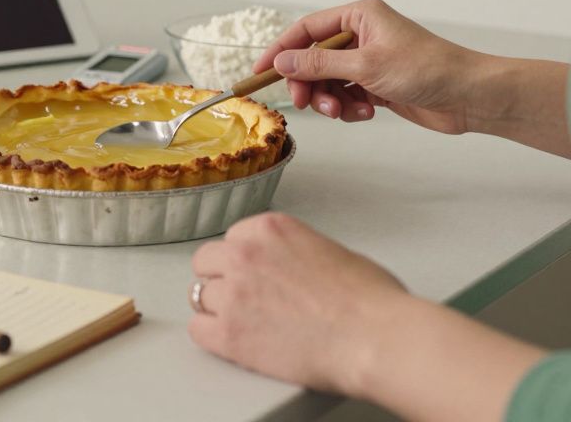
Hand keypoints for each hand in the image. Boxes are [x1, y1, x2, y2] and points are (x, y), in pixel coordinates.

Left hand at [188, 212, 408, 394]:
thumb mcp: (329, 250)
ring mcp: (232, 293)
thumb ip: (293, 252)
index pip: (232, 239)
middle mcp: (244, 254)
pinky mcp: (228, 333)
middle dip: (222, 279)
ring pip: (199, 296)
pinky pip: (197, 330)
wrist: (374, 337)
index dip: (243, 261)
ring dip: (218, 309)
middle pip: (206, 263)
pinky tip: (235, 341)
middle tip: (244, 299)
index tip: (254, 275)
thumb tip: (288, 268)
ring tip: (246, 323)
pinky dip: (212, 336)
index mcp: (269, 228)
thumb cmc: (369, 301)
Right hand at [256, 0, 483, 133]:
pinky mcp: (378, 84)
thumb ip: (319, 63)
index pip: (306, 29)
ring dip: (331, 100)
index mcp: (359, 16)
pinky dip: (350, 107)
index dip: (281, 50)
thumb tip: (282, 62)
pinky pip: (347, 95)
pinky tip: (367, 113)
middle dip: (309, 83)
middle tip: (306, 103)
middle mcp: (362, 35)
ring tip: (345, 112)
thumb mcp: (365, 65)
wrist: (468, 96)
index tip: (260, 72)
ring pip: (329, 81)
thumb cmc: (427, 69)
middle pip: (314, 58)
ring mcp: (369, 60)